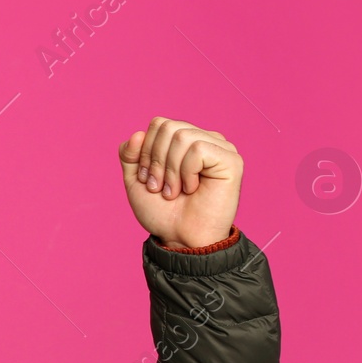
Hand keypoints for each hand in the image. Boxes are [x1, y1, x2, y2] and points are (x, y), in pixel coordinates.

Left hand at [118, 117, 239, 248]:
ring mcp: (219, 147)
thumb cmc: (163, 212)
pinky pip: (198, 149)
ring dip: (170, 170)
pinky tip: (192, 189)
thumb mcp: (136, 180)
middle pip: (168, 126)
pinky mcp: (231, 160)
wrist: (180, 238)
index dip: (146, 151)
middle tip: (160, 188)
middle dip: (155, 161)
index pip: (159, 124)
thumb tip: (137, 133)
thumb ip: (130, 155)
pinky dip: (187, 172)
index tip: (148, 180)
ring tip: (174, 192)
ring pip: (182, 136)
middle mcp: (203, 139)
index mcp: (184, 141)